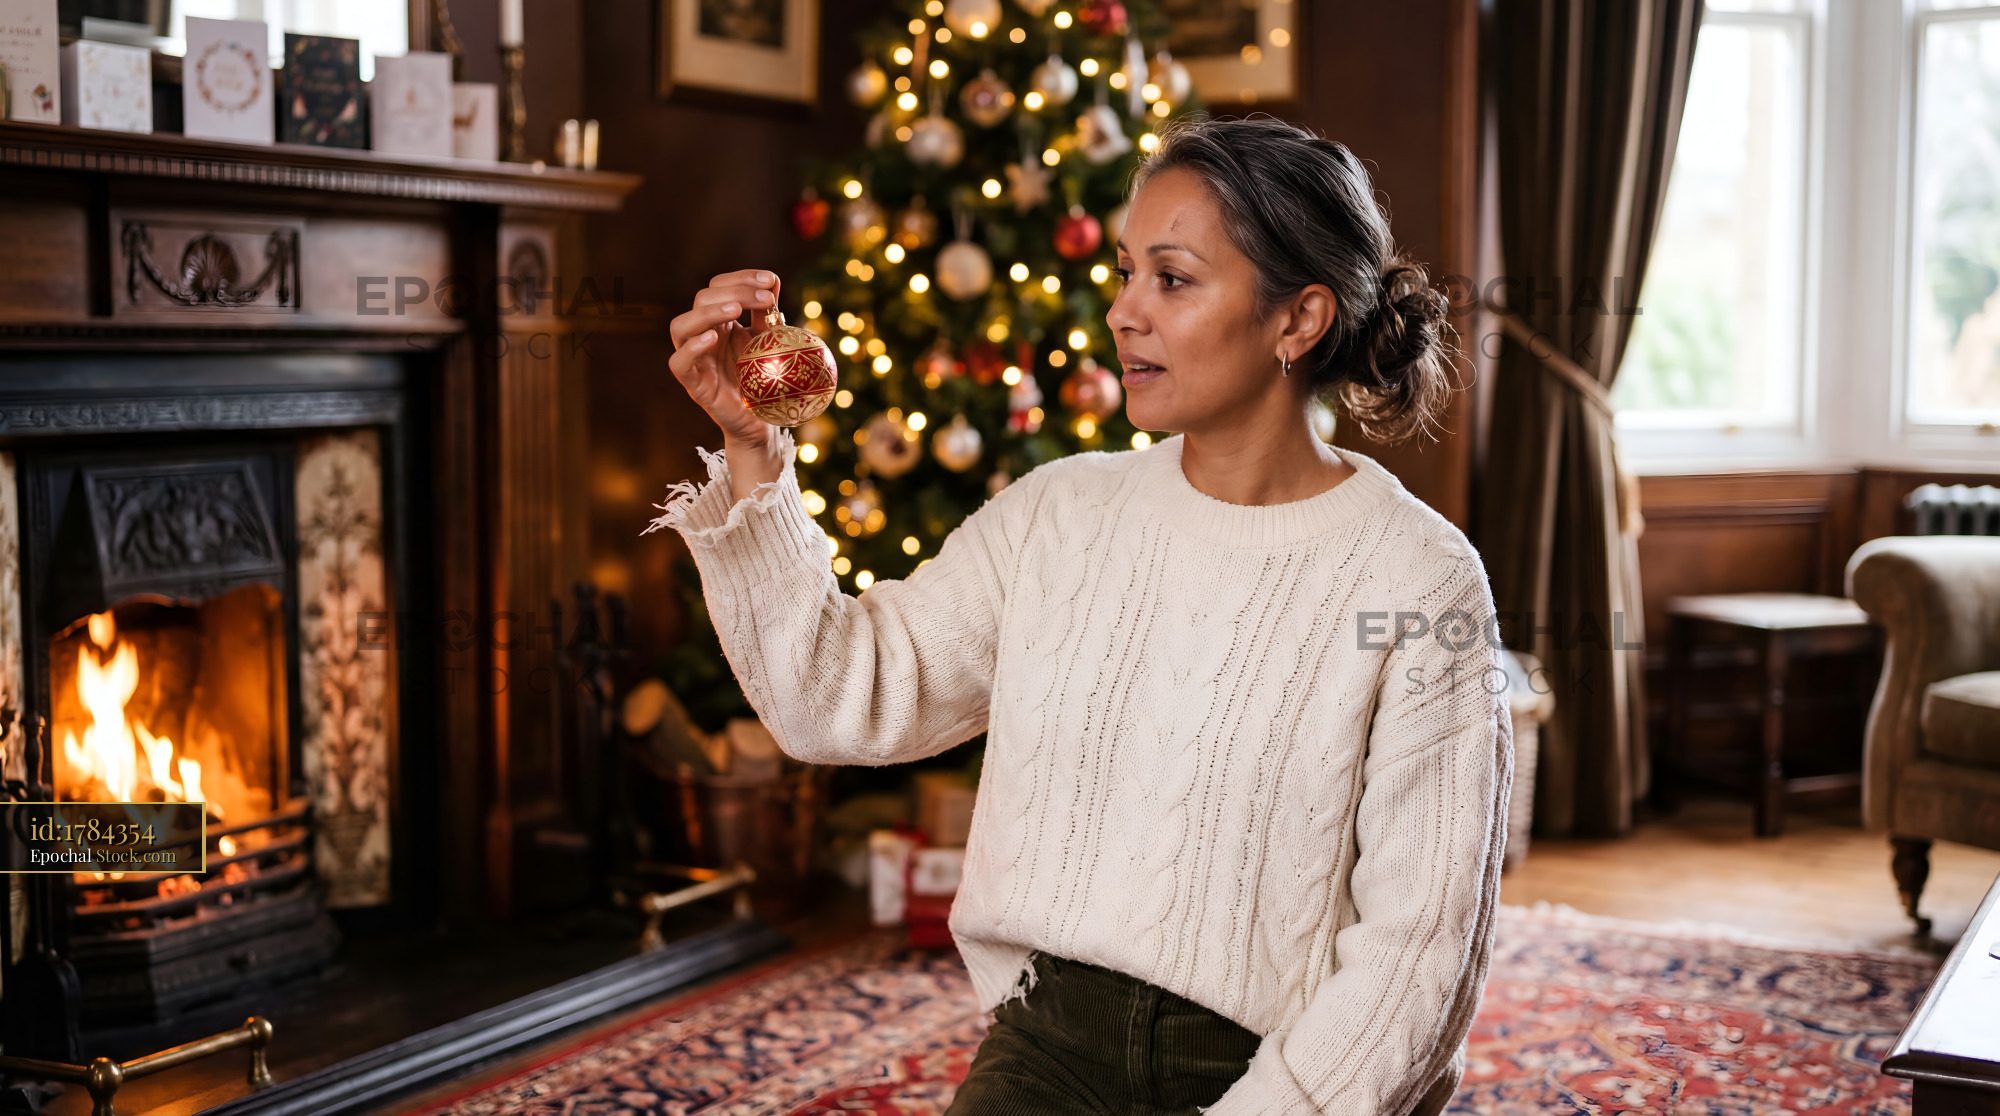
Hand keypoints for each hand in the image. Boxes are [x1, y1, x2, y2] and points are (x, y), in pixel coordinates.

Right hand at [669, 268, 784, 447]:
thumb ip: (768, 314)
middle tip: (765, 298)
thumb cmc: (765, 380)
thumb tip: (772, 280)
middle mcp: (703, 335)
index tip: (770, 280)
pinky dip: (691, 348)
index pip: (719, 286)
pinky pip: (678, 362)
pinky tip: (712, 339)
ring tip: (735, 309)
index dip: (742, 278)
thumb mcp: (770, 341)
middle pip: (702, 298)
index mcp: (721, 321)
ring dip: (707, 312)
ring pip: (680, 325)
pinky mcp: (693, 384)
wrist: (762, 422)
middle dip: (734, 291)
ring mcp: (695, 359)